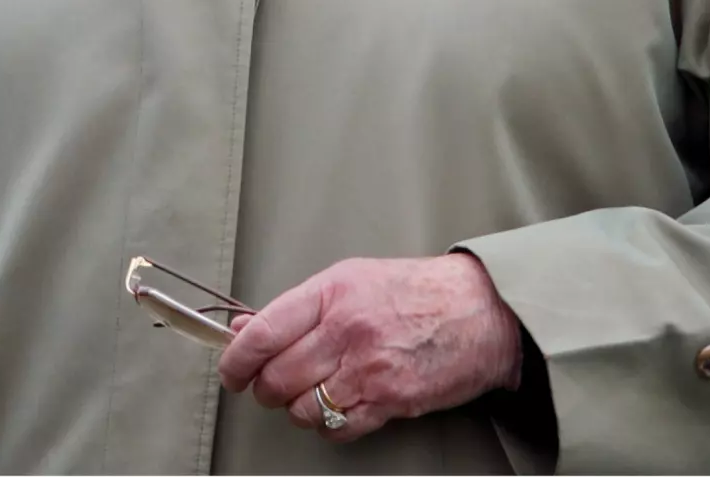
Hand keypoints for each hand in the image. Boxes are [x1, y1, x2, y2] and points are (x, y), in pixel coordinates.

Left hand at [218, 252, 521, 441]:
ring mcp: (368, 368)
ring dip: (299, 408)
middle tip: (273, 384)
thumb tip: (244, 328)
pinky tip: (340, 405)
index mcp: (333, 291)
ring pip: (301, 408)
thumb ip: (298, 307)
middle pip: (277, 377)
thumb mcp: (352, 280)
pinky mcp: (390, 401)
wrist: (479, 310)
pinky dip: (330, 425)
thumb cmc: (414, 291)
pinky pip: (336, 429)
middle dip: (266, 388)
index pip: (264, 331)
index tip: (230, 370)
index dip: (236, 359)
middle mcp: (346, 329)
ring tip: (314, 391)